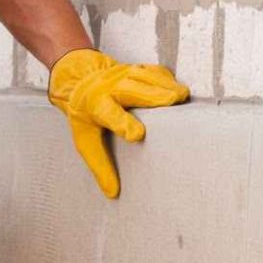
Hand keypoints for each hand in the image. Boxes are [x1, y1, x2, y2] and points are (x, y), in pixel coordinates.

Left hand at [47, 48, 190, 197]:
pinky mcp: (137, 69)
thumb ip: (99, 166)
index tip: (137, 135)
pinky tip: (178, 89)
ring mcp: (123, 75)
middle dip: (152, 95)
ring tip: (182, 97)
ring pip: (146, 77)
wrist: (79, 80)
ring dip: (165, 85)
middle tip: (173, 102)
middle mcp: (109, 88)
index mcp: (94, 106)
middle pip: (131, 89)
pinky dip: (168, 79)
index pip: (108, 115)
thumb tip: (112, 193)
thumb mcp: (85, 140)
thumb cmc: (85, 115)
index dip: (122, 123)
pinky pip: (155, 72)